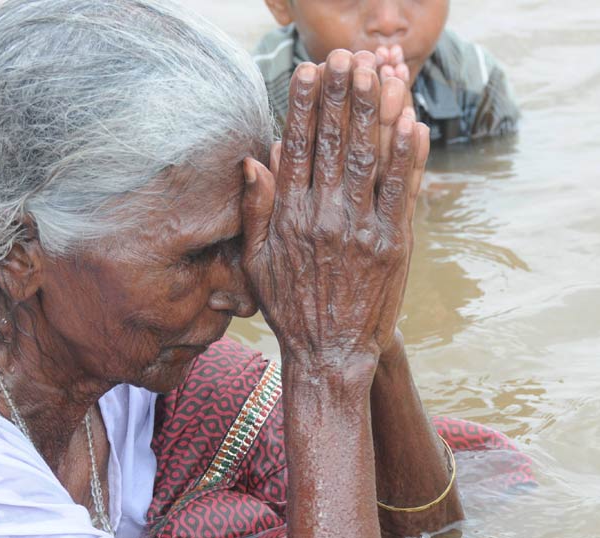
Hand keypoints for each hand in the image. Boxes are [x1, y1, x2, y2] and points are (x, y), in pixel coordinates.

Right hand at [241, 50, 428, 369]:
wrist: (328, 353)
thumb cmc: (289, 308)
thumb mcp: (256, 261)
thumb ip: (255, 209)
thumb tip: (253, 157)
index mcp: (288, 218)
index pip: (295, 149)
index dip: (303, 106)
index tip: (308, 72)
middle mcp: (322, 217)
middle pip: (332, 143)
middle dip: (340, 95)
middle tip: (345, 57)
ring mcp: (359, 229)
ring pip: (366, 158)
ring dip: (373, 111)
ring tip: (376, 71)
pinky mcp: (391, 244)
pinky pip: (401, 191)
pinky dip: (408, 156)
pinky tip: (412, 122)